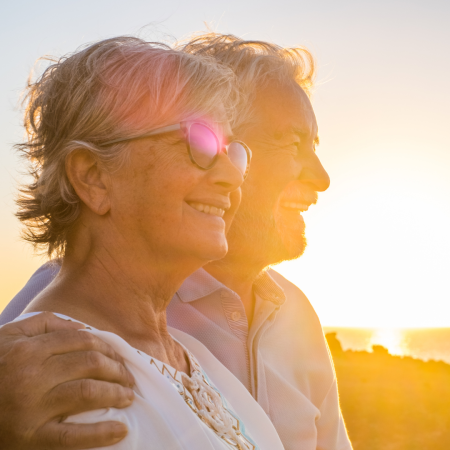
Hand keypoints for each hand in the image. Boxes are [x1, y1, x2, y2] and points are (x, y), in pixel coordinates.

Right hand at [0, 312, 134, 448]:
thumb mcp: (10, 337)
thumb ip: (45, 324)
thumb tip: (83, 327)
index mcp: (30, 350)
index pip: (83, 341)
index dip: (108, 347)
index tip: (119, 356)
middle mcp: (32, 376)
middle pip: (90, 363)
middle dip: (117, 369)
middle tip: (128, 376)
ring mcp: (32, 408)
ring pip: (88, 392)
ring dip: (116, 393)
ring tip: (129, 396)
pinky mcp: (30, 438)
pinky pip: (72, 436)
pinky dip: (101, 434)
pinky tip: (120, 430)